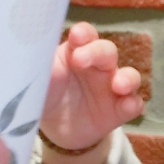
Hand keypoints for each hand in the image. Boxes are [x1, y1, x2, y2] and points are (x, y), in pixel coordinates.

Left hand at [40, 22, 142, 150]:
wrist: (54, 129)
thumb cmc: (46, 94)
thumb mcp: (38, 82)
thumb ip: (38, 68)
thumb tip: (30, 57)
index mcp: (75, 52)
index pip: (85, 36)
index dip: (83, 34)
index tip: (76, 36)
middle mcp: (97, 66)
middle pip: (107, 51)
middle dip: (97, 52)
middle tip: (80, 59)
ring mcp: (111, 87)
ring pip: (129, 75)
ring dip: (127, 78)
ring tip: (118, 85)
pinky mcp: (119, 110)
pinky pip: (133, 103)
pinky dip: (132, 104)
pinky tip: (127, 106)